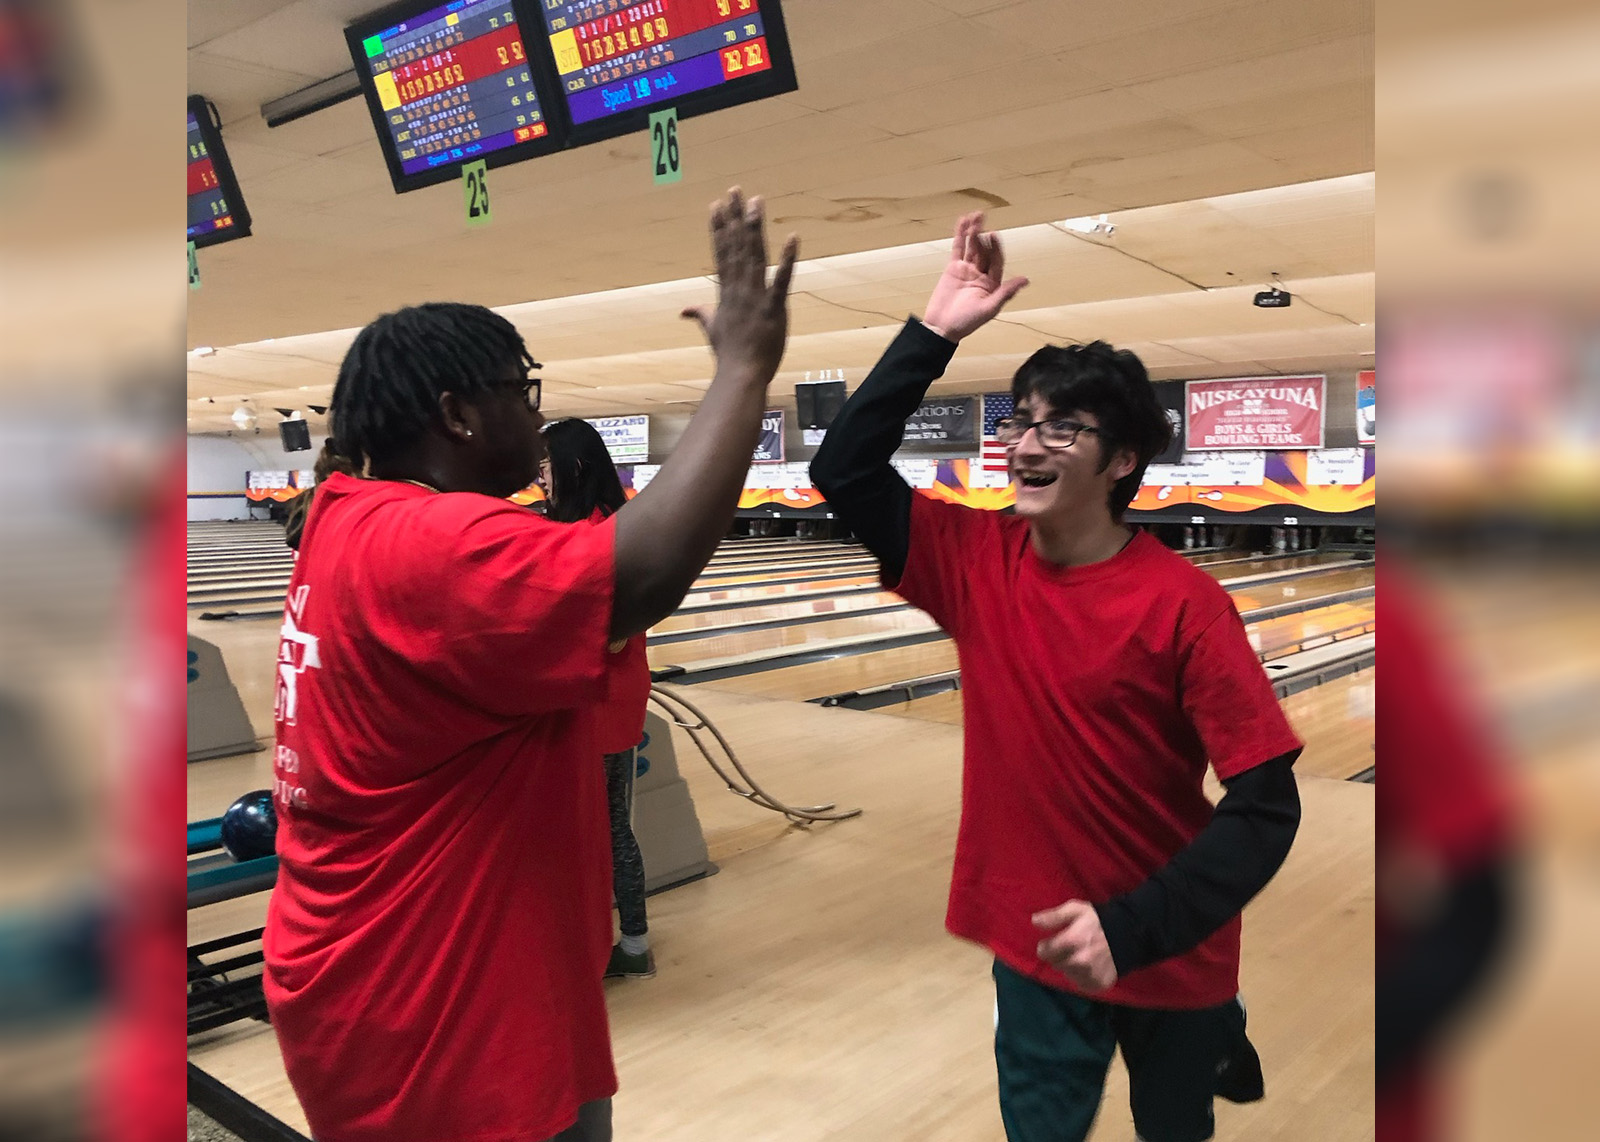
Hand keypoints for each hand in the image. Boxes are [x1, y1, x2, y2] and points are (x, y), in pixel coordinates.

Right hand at [682, 187, 798, 385]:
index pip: (721, 253)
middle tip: (736, 190)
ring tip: (756, 202)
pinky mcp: (773, 308)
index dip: (719, 227)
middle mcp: (738, 289)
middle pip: (736, 247)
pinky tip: (792, 237)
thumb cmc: (728, 354)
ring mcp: (755, 297)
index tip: (716, 204)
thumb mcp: (711, 330)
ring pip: (754, 256)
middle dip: (735, 217)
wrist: (740, 375)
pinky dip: (787, 259)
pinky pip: (781, 280)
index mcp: (725, 292)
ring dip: (755, 228)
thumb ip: (700, 314)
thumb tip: (683, 310)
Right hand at [921, 212, 1028, 342]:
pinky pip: (957, 249)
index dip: (996, 247)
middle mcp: (981, 275)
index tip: (993, 235)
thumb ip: (1006, 292)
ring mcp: (966, 270)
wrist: (942, 327)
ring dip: (974, 232)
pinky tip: (963, 222)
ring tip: (976, 216)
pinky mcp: (952, 269)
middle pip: (984, 251)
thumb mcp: (989, 308)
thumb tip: (1025, 280)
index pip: (996, 261)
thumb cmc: (966, 322)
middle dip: (984, 237)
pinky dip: (960, 236)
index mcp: (992, 284)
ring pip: (972, 247)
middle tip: (982, 224)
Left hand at [1033, 900, 1117, 991]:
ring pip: (1067, 974)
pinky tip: (1087, 966)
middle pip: (1056, 964)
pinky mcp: (1099, 984)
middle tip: (1069, 948)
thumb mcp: (1075, 910)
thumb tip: (1034, 921)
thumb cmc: (1098, 920)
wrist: (1128, 934)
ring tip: (1079, 956)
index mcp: (1072, 941)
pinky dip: (1081, 977)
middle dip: (1058, 956)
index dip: (1046, 946)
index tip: (1051, 943)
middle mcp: (1080, 961)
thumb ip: (1054, 916)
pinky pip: (1080, 984)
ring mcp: (1090, 975)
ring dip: (1069, 967)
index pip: (1045, 952)